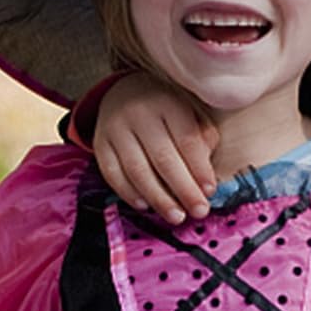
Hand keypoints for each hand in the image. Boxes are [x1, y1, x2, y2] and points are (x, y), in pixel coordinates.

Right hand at [95, 74, 218, 224]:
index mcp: (167, 103)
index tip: (210, 191)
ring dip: (158, 198)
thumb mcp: (190, 114)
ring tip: (176, 216)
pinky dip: (129, 193)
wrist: (124, 94)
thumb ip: (202, 140)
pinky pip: (113, 174)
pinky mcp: (100, 144)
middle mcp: (139, 113)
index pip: (186, 139)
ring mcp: (115, 129)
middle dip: (183, 189)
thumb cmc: (166, 111)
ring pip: (137, 169)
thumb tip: (205, 175)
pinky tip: (146, 206)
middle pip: (163, 158)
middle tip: (198, 211)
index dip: (199, 168)